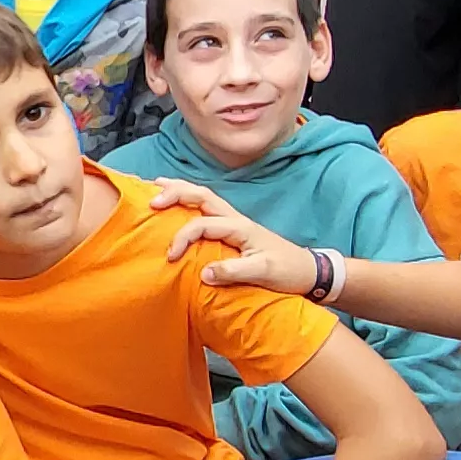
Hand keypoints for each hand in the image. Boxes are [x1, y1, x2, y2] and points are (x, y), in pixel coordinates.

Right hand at [149, 179, 317, 293]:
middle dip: (176, 194)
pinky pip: (206, 210)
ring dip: (180, 191)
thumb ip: (233, 271)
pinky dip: (189, 202)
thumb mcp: (262, 273)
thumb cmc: (287, 271)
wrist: (309, 271)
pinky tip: (178, 205)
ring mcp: (235, 223)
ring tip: (157, 186)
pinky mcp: (234, 231)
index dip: (182, 237)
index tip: (170, 257)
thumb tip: (203, 273)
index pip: (202, 224)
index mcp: (240, 227)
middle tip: (151, 198)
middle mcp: (236, 219)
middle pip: (202, 196)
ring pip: (203, 198)